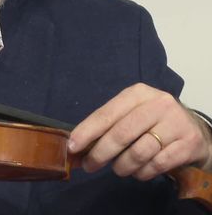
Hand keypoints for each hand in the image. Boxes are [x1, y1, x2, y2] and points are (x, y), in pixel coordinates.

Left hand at [68, 83, 211, 179]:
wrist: (194, 131)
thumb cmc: (153, 122)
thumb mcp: (131, 114)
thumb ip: (106, 127)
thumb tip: (76, 146)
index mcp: (137, 93)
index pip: (106, 114)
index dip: (87, 131)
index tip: (72, 146)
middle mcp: (157, 104)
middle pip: (121, 134)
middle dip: (100, 153)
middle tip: (90, 165)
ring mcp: (175, 123)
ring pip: (139, 152)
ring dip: (122, 166)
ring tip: (118, 169)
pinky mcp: (188, 143)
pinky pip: (157, 165)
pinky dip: (142, 173)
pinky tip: (139, 172)